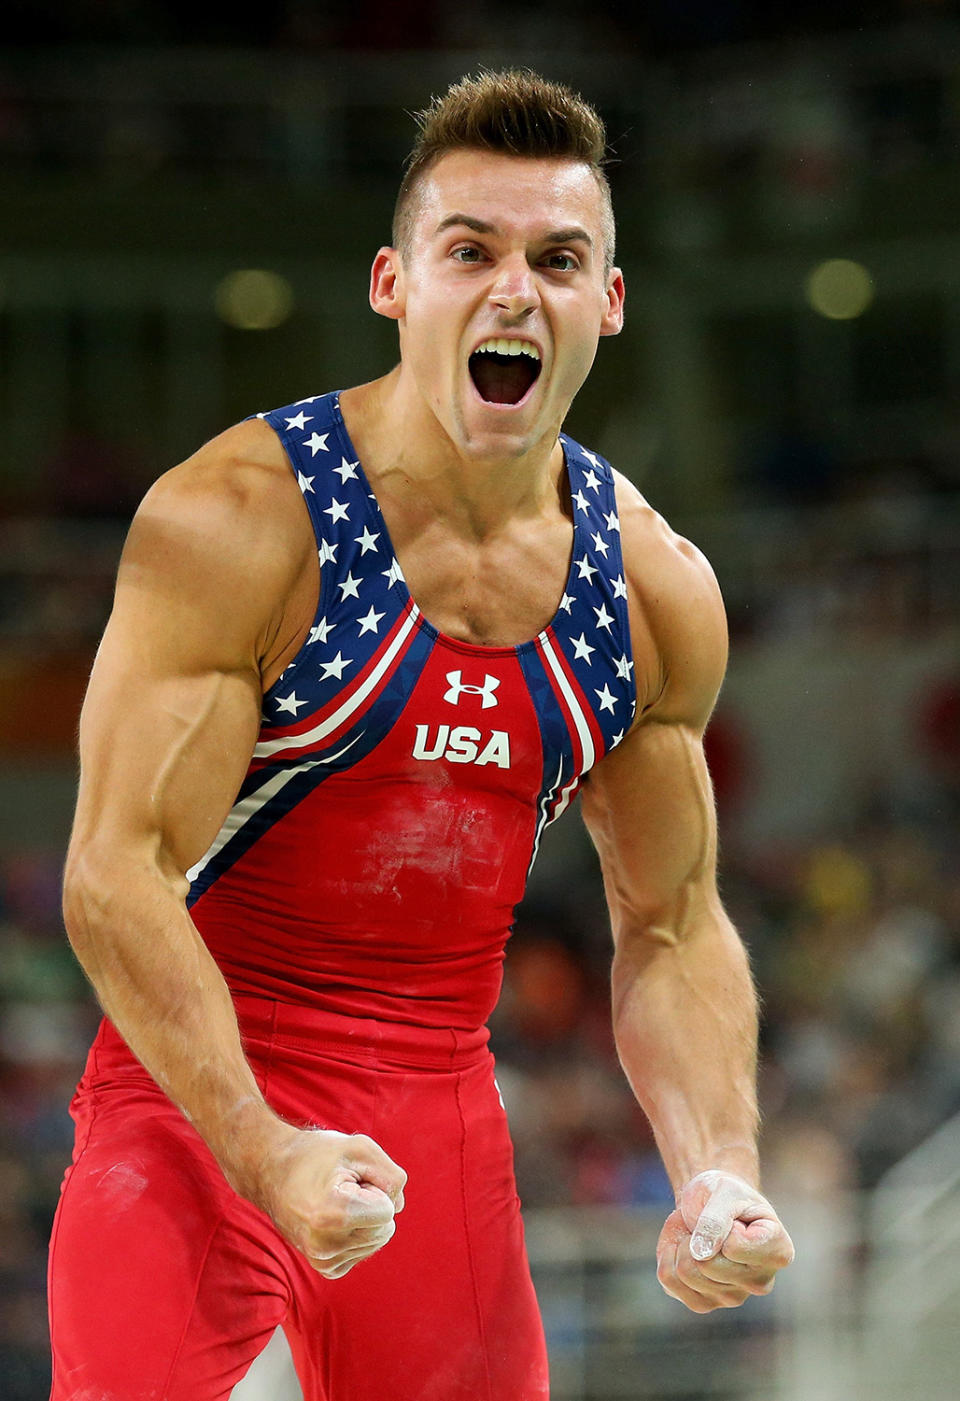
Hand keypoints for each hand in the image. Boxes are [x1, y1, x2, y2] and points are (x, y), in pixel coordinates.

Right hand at [257, 1127, 406, 1278]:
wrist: (272, 1171)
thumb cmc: (318, 1155)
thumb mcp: (360, 1148)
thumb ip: (392, 1177)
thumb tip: (398, 1208)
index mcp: (334, 1215)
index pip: (388, 1212)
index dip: (374, 1188)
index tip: (347, 1179)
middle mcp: (326, 1246)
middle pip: (386, 1229)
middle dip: (372, 1205)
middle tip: (341, 1189)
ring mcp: (323, 1261)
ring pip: (376, 1241)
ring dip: (364, 1218)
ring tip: (335, 1201)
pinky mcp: (326, 1268)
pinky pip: (364, 1251)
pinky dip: (357, 1233)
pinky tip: (334, 1218)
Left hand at [655, 1170, 793, 1312]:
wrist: (712, 1202)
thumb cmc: (726, 1194)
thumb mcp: (725, 1190)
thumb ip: (717, 1217)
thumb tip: (700, 1253)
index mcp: (777, 1252)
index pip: (733, 1247)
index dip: (721, 1223)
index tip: (732, 1215)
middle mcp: (760, 1282)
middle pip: (706, 1265)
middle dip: (696, 1233)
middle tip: (707, 1222)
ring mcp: (732, 1297)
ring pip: (686, 1272)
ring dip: (681, 1242)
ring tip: (697, 1233)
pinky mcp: (704, 1303)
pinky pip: (669, 1281)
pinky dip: (668, 1254)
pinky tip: (684, 1248)